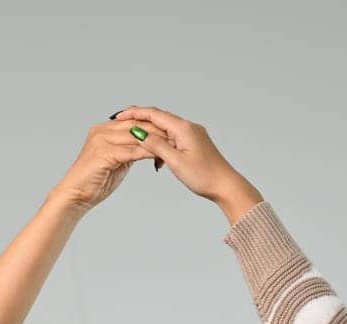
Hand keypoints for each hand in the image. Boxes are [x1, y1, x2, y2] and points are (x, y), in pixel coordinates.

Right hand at [49, 119, 166, 211]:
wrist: (75, 196)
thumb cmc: (95, 182)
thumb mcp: (117, 161)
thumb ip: (129, 149)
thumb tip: (148, 143)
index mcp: (104, 128)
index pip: (135, 119)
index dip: (155, 124)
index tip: (173, 132)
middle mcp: (102, 130)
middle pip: (137, 124)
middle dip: (159, 131)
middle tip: (178, 138)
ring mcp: (101, 140)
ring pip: (136, 136)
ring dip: (156, 142)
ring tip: (173, 147)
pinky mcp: (103, 153)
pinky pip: (131, 151)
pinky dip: (147, 153)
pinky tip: (160, 158)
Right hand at [112, 106, 262, 223]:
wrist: (226, 186)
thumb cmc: (204, 176)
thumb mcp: (175, 161)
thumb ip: (156, 146)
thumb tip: (140, 133)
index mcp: (183, 128)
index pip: (154, 114)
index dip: (135, 113)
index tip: (120, 115)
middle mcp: (189, 127)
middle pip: (160, 118)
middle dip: (141, 121)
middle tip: (123, 124)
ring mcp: (193, 134)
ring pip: (166, 129)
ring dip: (151, 134)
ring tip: (137, 142)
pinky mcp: (195, 143)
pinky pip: (174, 137)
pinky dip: (162, 143)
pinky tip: (158, 157)